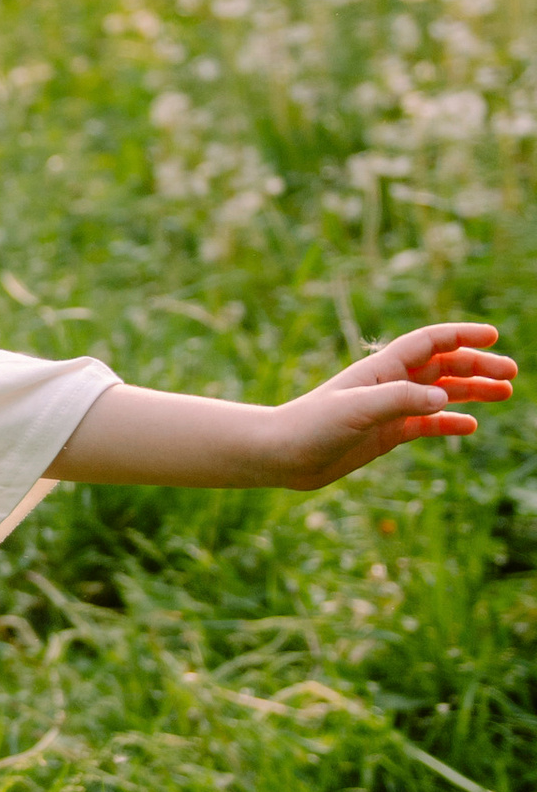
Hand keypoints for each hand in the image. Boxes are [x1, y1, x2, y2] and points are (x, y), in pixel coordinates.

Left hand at [261, 322, 514, 486]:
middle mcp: (388, 384)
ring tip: (504, 393)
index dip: (460, 336)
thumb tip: (446, 399)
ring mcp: (388, 409)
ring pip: (439, 394)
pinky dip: (449, 422)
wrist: (281, 455)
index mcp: (381, 369)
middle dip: (476, 366)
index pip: (429, 343)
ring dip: (471, 391)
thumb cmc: (311, 426)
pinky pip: (425, 423)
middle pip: (442, 367)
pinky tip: (471, 426)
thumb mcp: (356, 411)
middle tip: (511, 374)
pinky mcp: (384, 433)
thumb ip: (400, 401)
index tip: (493, 336)